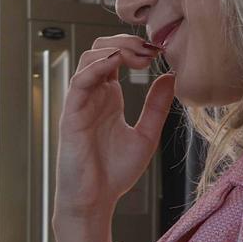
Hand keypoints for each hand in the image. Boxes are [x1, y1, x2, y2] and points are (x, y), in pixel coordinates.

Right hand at [52, 36, 175, 241]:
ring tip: (139, 55)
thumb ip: (156, 106)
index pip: (116, 57)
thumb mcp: (146, 134)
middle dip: (126, 41)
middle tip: (151, 50)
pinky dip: (96, 66)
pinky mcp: (71, 114)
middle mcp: (93, 95)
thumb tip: (171, 77)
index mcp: (108, 97)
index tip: (160, 51)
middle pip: (101, 49)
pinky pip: (79, 81)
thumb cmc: (114, 173)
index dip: (136, 47)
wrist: (95, 200)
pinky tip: (115, 63)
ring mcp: (80, 103)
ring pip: (88, 59)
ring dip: (113, 49)